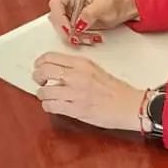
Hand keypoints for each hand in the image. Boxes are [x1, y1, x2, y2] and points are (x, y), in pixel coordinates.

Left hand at [32, 53, 146, 132]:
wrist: (130, 105)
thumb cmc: (116, 90)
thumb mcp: (95, 70)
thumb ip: (76, 68)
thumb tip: (57, 69)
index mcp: (82, 64)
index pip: (50, 57)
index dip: (40, 63)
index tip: (39, 66)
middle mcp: (77, 76)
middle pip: (43, 71)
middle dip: (37, 77)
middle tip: (40, 81)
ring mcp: (76, 94)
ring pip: (44, 91)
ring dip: (42, 94)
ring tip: (46, 96)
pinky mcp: (76, 110)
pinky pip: (51, 106)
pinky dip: (48, 106)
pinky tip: (52, 105)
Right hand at [47, 0, 137, 44]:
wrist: (122, 9)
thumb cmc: (115, 2)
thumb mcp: (103, 6)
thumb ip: (89, 14)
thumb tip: (79, 24)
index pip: (56, 5)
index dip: (60, 19)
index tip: (69, 30)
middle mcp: (68, 0)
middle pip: (56, 18)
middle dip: (66, 30)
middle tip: (76, 38)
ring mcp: (70, 11)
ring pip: (62, 27)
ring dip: (73, 36)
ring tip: (87, 38)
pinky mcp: (74, 21)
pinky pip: (69, 32)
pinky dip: (78, 37)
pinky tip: (87, 38)